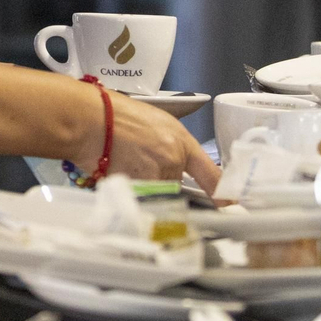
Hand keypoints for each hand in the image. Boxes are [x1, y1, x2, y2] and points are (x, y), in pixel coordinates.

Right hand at [77, 88, 221, 194]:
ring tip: (123, 163)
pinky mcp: (134, 189)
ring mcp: (153, 176)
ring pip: (155, 195)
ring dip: (142, 187)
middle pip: (175, 187)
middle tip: (137, 161)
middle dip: (160, 181)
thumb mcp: (154, 123)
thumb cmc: (116, 114)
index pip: (211, 174)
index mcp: (181, 141)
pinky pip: (137, 199)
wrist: (90, 119)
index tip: (230, 206)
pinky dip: (127, 191)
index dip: (222, 194)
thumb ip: (170, 146)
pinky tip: (115, 171)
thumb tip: (174, 165)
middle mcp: (172, 160)